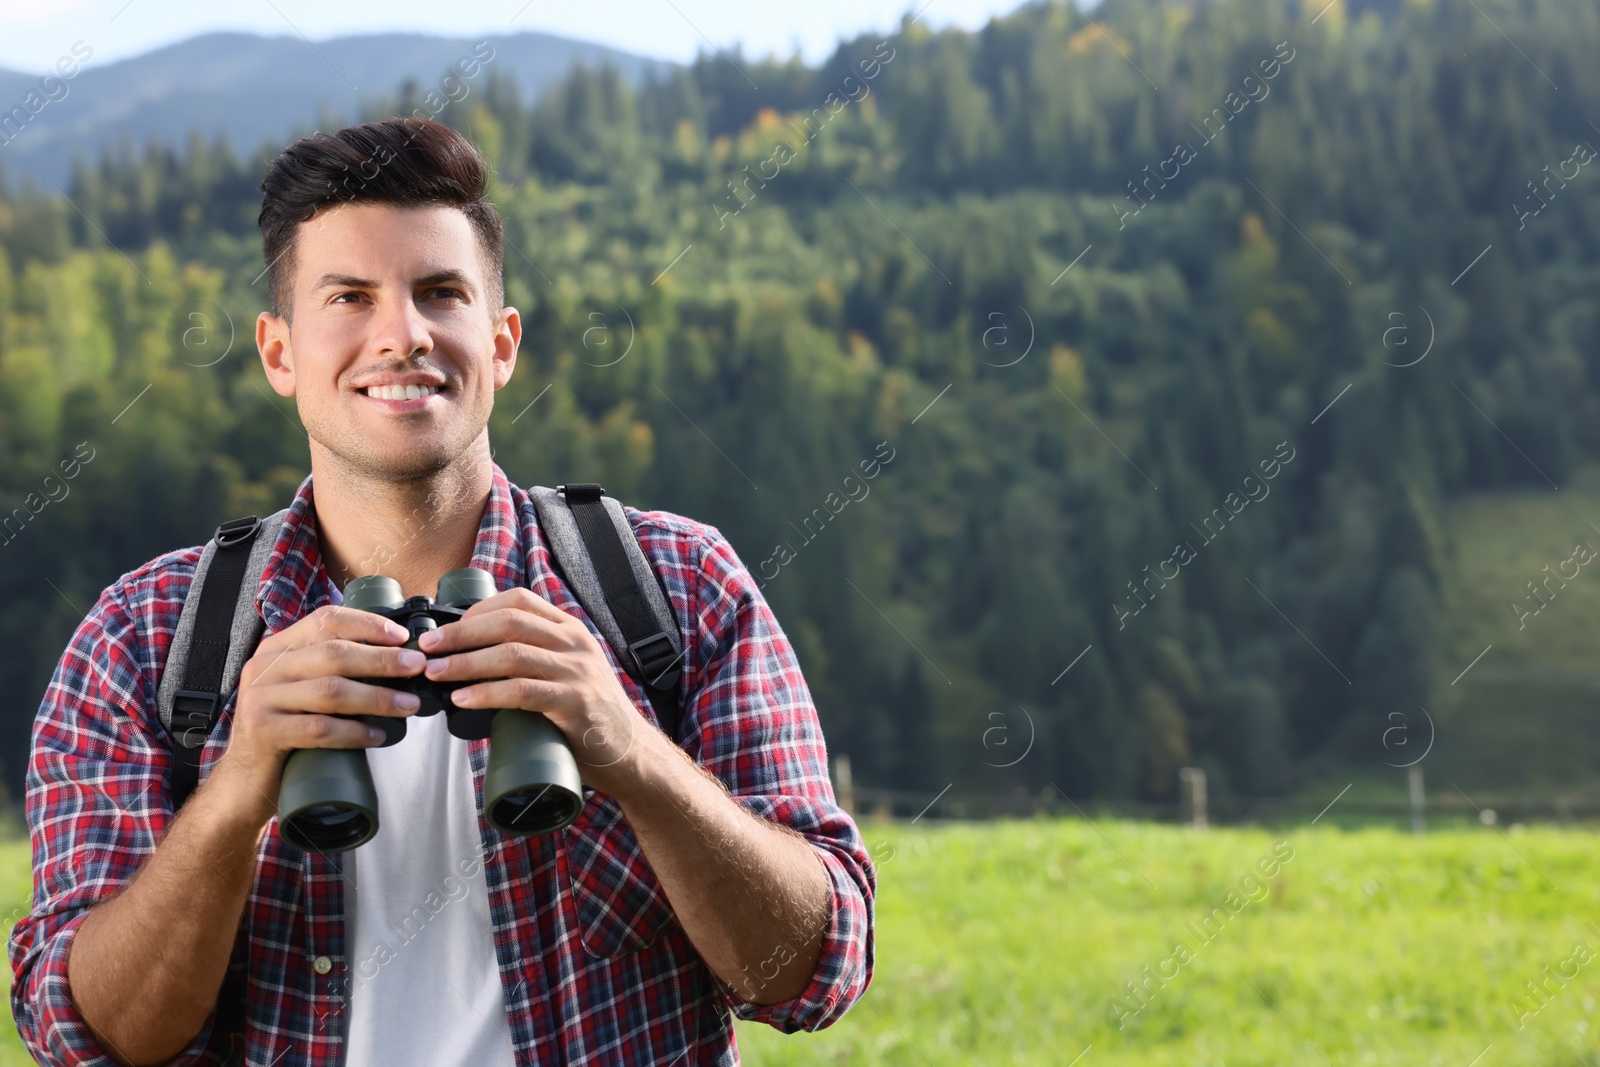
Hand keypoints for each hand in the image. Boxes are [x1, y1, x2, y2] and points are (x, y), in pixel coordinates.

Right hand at [221, 604, 426, 815]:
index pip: (325, 620)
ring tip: (409, 704)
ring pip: (330, 690)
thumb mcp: (301, 690)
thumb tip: (396, 659)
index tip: (403, 637)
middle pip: (333, 653)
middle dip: (382, 660)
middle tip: (417, 667)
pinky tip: (377, 735)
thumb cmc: (285, 731)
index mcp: (278, 648)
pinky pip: (318, 728)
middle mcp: (265, 666)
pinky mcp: (262, 731)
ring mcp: (260, 697)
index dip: (367, 624)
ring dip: (377, 697)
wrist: (243, 780)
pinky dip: (353, 732)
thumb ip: (331, 670)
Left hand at [417, 587, 660, 796]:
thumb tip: (471, 660)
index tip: (447, 628)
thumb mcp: (566, 672)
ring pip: (511, 653)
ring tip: (435, 673)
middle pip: (508, 622)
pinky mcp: (574, 703)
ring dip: (465, 662)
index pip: (519, 601)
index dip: (477, 610)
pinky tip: (463, 699)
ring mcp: (577, 672)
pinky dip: (486, 692)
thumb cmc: (588, 717)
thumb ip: (534, 659)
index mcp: (570, 630)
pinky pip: (522, 690)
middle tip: (428, 648)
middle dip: (461, 633)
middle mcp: (575, 644)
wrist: (630, 754)